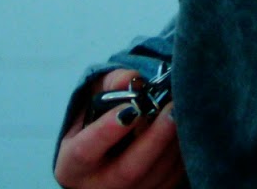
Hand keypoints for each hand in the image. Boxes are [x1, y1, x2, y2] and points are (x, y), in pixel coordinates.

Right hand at [54, 69, 184, 188]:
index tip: (132, 108)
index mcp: (72, 165)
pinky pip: (170, 180)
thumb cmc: (97, 125)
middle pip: (128, 170)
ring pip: (154, 176)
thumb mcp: (93, 103)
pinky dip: (180, 155)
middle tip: (172, 108)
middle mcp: (95, 187)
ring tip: (181, 113)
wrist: (104, 160)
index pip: (86, 151)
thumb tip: (131, 79)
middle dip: (154, 138)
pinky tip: (183, 131)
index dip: (108, 130)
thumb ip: (110, 86)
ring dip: (173, 143)